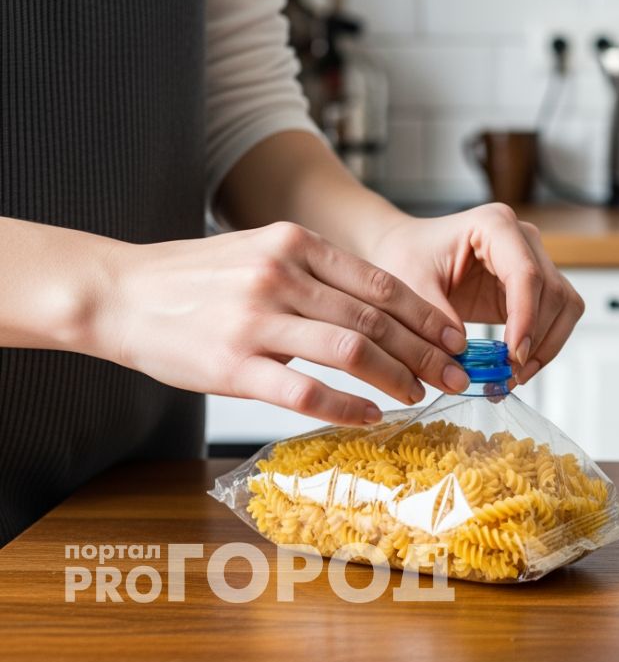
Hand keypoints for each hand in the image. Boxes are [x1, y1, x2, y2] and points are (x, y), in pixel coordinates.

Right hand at [97, 222, 469, 424]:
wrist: (118, 293)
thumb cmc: (196, 280)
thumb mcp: (261, 253)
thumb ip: (316, 275)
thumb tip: (384, 309)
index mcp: (294, 244)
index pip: (381, 284)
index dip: (427, 315)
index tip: (456, 337)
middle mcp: (280, 276)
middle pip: (376, 320)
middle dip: (425, 351)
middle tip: (456, 374)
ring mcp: (256, 321)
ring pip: (351, 351)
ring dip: (397, 377)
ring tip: (420, 394)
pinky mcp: (232, 365)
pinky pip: (305, 392)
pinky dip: (347, 407)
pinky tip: (371, 417)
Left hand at [364, 203, 583, 384]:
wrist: (410, 253)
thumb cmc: (408, 256)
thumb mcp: (410, 283)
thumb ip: (434, 315)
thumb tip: (463, 351)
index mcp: (494, 224)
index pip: (526, 273)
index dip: (526, 317)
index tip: (514, 355)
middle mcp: (523, 239)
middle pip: (553, 291)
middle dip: (538, 337)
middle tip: (511, 373)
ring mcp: (534, 260)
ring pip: (564, 305)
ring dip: (547, 344)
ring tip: (515, 374)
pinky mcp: (534, 286)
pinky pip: (556, 316)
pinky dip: (543, 344)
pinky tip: (519, 365)